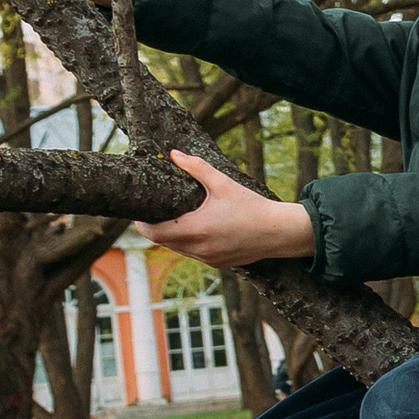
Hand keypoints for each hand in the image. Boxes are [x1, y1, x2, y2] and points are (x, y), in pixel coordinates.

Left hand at [142, 151, 315, 270]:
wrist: (278, 232)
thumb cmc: (251, 206)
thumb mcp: (223, 183)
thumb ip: (196, 168)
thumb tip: (174, 154)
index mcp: (196, 229)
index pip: (154, 234)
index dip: (142, 225)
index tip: (140, 215)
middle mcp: (199, 248)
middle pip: (164, 242)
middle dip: (157, 229)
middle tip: (157, 212)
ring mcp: (208, 259)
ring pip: (179, 249)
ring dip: (174, 237)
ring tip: (177, 219)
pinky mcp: (217, 264)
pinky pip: (194, 254)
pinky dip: (190, 243)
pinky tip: (200, 230)